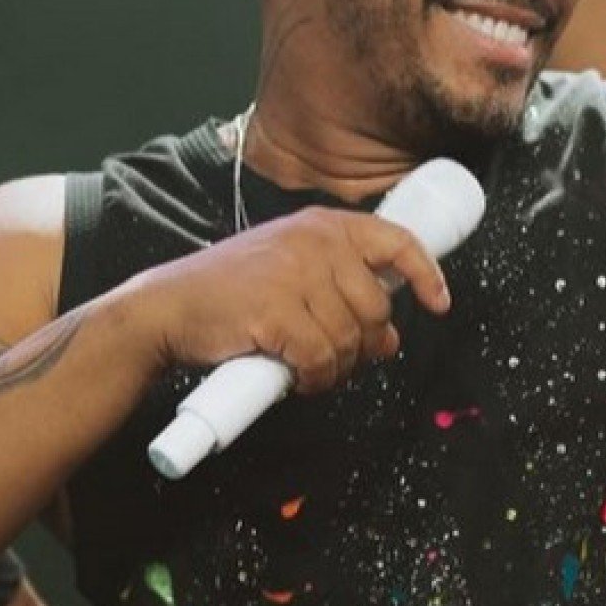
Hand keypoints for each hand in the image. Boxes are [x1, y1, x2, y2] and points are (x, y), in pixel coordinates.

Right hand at [138, 208, 448, 394]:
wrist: (166, 308)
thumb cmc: (230, 294)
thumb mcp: (291, 271)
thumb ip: (341, 291)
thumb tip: (389, 339)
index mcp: (322, 225)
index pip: (395, 241)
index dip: (425, 274)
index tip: (439, 302)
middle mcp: (313, 242)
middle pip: (377, 307)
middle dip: (365, 344)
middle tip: (338, 358)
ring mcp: (295, 275)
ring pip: (351, 339)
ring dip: (337, 367)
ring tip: (310, 367)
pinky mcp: (276, 312)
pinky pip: (322, 360)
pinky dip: (316, 379)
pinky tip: (297, 376)